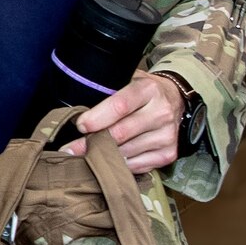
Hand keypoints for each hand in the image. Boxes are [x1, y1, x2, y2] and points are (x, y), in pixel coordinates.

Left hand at [63, 70, 183, 173]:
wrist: (174, 99)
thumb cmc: (141, 90)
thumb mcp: (126, 78)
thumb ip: (106, 89)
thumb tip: (76, 107)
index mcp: (148, 89)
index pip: (119, 106)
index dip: (96, 118)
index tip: (79, 126)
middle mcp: (161, 112)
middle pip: (121, 133)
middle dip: (92, 142)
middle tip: (71, 148)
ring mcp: (167, 135)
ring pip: (127, 152)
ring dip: (105, 155)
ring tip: (87, 154)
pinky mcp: (170, 153)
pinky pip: (139, 165)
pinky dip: (121, 165)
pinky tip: (109, 160)